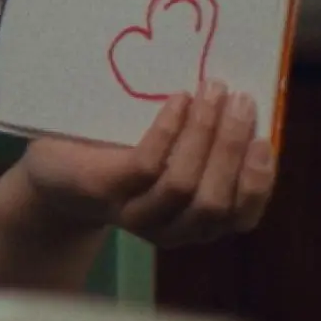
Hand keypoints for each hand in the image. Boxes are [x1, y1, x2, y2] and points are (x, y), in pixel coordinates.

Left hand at [13, 81, 274, 247]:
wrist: (54, 172)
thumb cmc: (123, 154)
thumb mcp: (173, 152)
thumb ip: (208, 142)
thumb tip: (248, 101)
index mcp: (196, 223)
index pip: (241, 217)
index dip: (259, 182)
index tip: (265, 138)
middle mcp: (170, 229)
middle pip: (215, 201)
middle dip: (233, 148)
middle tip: (241, 100)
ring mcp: (134, 214)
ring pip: (183, 186)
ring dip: (205, 135)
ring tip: (212, 91)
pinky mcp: (105, 191)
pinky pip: (147, 166)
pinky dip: (169, 131)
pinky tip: (178, 101)